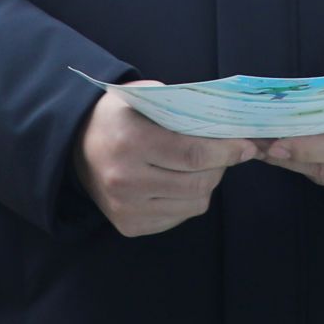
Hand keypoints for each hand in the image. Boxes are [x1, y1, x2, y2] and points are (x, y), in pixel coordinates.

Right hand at [74, 89, 258, 237]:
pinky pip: (179, 217)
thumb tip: (232, 125)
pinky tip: (178, 181)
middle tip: (224, 153)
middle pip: (198, 183)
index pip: (193, 153)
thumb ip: (185, 109)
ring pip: (194, 204)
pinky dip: (188, 199)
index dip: (227, 151)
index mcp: (131, 142)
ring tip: (199, 166)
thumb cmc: (119, 115)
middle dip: (221, 166)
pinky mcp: (129, 226)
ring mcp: (126, 208)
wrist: (76, 146)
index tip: (247, 145)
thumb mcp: (146, 97)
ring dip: (207, 184)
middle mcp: (126, 180)